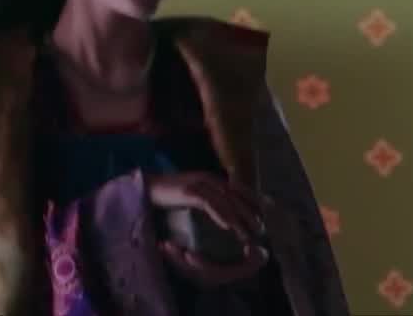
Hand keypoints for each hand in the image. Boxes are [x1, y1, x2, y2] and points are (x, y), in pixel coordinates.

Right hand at [144, 171, 271, 285]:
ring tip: (247, 233)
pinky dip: (219, 215)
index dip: (253, 200)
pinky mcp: (189, 191)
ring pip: (225, 201)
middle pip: (236, 195)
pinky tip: (227, 227)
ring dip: (238, 218)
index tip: (265, 214)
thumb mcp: (194, 196)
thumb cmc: (170, 194)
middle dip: (250, 212)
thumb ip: (209, 201)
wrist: (148, 188)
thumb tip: (223, 214)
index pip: (239, 189)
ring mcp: (199, 183)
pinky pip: (209, 204)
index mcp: (212, 179)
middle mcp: (209, 179)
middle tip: (261, 228)